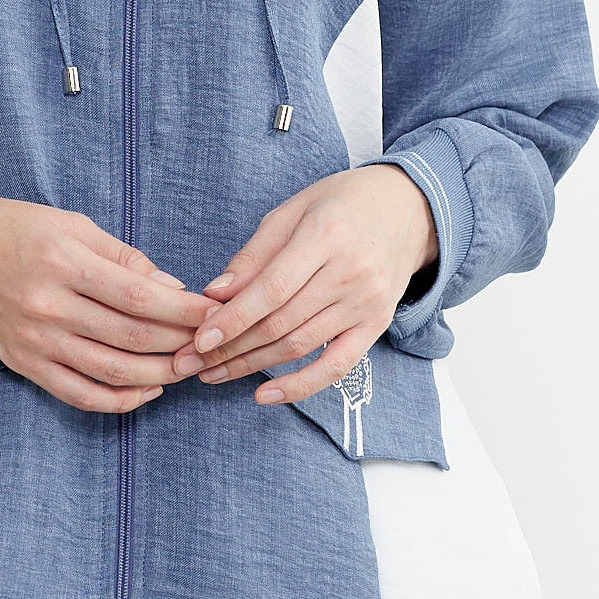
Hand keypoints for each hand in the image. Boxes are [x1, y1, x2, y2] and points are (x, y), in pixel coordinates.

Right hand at [0, 195, 216, 412]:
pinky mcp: (24, 364)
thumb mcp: (68, 223)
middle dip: (182, 343)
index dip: (186, 311)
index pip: (141, 297)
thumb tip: (173, 288)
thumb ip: (123, 257)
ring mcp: (35, 341)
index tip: (217, 312)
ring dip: (160, 375)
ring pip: (112, 372)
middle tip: (214, 343)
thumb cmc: (7, 228)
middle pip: (133, 337)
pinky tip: (147, 391)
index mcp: (64, 262)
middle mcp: (49, 307)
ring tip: (190, 367)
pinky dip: (119, 400)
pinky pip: (79, 394)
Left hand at [168, 166, 437, 404]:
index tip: (198, 339)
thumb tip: (214, 293)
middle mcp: (350, 273)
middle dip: (230, 347)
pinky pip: (336, 366)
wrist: (408, 209)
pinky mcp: (376, 326)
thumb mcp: (293, 211)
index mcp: (326, 236)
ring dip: (251, 366)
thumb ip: (254, 254)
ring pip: (299, 346)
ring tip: (213, 374)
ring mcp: (366, 304)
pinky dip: (300, 386)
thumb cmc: (341, 203)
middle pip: (281, 322)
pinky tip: (265, 394)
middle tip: (191, 363)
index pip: (272, 289)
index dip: (233, 318)